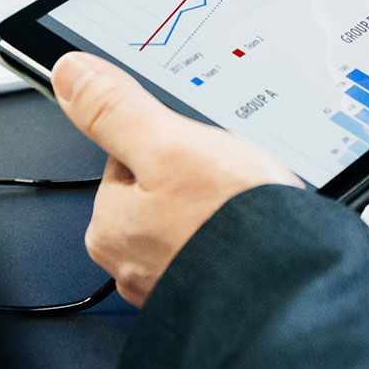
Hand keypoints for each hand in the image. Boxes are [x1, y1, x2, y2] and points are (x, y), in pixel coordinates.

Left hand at [51, 52, 302, 306]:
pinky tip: (257, 235)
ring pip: (192, 218)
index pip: (127, 156)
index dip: (168, 142)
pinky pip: (218, 249)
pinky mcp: (210, 295)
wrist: (299, 295)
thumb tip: (70, 73)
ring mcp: (173, 284)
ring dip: (219, 209)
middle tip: (228, 181)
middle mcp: (131, 264)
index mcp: (109, 227)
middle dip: (196, 178)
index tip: (194, 150)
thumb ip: (115, 109)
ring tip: (247, 208)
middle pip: (160, 187)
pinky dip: (236, 239)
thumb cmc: (233, 229)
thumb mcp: (169, 145)